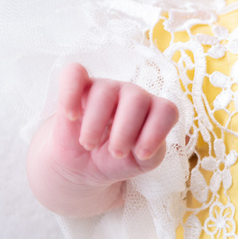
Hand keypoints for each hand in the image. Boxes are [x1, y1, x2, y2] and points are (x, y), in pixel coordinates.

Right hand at [27, 63, 178, 214]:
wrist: (82, 165)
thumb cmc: (117, 159)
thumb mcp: (139, 163)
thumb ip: (151, 154)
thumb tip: (143, 145)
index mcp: (154, 111)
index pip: (166, 110)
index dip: (156, 133)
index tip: (140, 155)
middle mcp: (133, 95)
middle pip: (138, 99)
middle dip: (126, 131)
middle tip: (115, 153)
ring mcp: (106, 87)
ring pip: (105, 91)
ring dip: (95, 123)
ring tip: (88, 144)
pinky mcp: (78, 85)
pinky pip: (74, 74)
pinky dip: (70, 93)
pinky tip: (72, 116)